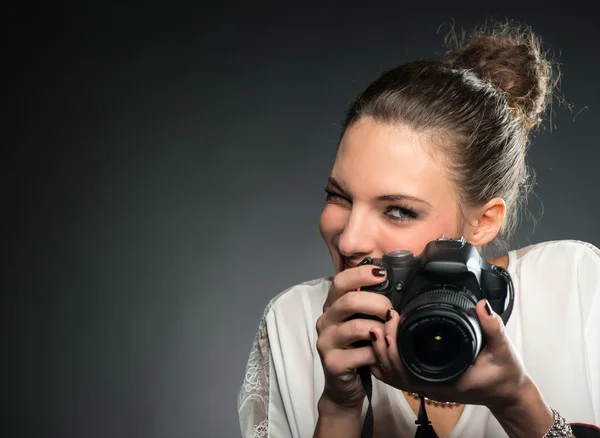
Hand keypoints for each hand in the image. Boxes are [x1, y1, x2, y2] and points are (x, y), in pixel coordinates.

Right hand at [315, 265, 391, 411]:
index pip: (340, 281)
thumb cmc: (357, 350)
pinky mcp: (333, 363)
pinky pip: (362, 353)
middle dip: (377, 302)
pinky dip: (378, 352)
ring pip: (356, 327)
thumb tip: (396, 286)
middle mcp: (325, 321)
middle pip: (349, 301)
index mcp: (332, 307)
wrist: (344, 387)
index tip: (382, 273)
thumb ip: (369, 306)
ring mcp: (326, 343)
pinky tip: (383, 354)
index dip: (361, 273)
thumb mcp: (362, 323)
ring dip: (380, 329)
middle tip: (392, 310)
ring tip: (391, 333)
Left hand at [368, 299, 530, 409]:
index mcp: (445, 381)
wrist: (507, 392)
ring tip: (378, 329)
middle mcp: (432, 386)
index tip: (392, 324)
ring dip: (381, 354)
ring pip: (393, 377)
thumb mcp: (503, 350)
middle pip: (394, 373)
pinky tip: (380, 346)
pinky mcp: (427, 381)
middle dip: (383, 347)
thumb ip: (493, 327)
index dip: (394, 349)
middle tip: (384, 320)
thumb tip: (482, 306)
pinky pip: (399, 376)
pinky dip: (386, 363)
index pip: (408, 371)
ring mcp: (428, 386)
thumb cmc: (504, 374)